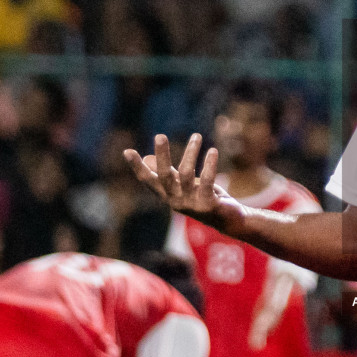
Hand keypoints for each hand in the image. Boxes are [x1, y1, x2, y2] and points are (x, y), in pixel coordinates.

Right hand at [124, 134, 244, 234]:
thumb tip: (148, 158)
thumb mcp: (184, 185)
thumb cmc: (205, 198)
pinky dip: (209, 164)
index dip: (137, 167)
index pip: (148, 180)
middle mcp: (176, 201)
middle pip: (164, 176)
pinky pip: (207, 180)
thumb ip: (168, 173)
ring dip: (191, 152)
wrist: (230, 220)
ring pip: (187, 173)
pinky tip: (212, 151)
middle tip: (160, 135)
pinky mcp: (208, 205)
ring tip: (197, 136)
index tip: (127, 151)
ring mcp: (192, 204)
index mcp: (168, 195)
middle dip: (162, 155)